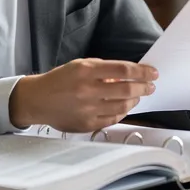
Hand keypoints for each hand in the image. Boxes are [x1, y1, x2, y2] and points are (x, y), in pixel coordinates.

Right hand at [9, 58, 157, 132]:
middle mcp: (87, 90)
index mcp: (86, 71)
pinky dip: (123, 112)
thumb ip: (104, 69)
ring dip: (135, 100)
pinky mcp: (86, 124)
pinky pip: (113, 119)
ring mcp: (87, 109)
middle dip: (144, 87)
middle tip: (150, 86)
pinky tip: (125, 107)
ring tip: (138, 96)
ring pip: (122, 106)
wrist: (37, 100)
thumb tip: (128, 75)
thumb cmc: (59, 81)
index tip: (152, 73)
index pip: (123, 70)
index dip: (142, 72)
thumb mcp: (80, 66)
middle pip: (126, 89)